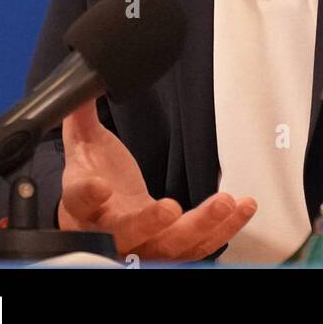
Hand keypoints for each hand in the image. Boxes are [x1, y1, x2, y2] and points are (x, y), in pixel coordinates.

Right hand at [57, 100, 257, 261]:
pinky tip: (242, 207)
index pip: (79, 201)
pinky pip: (198, 245)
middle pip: (128, 234)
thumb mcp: (83, 143)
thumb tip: (85, 77)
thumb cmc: (92, 177)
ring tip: (224, 203)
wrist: (98, 215)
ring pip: (170, 245)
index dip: (88, 195)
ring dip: (200, 227)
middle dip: (150, 223)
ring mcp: (144, 244)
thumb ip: (82, 112)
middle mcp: (111, 231)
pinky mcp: (171, 246)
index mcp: (82, 204)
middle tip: (171, 208)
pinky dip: (223, 229)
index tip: (100, 186)